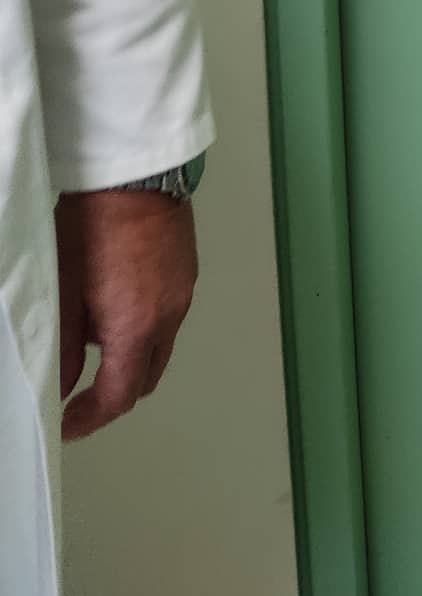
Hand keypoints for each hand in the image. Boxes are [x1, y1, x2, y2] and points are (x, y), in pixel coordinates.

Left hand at [54, 190, 198, 440]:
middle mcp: (169, 315)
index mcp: (137, 328)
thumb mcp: (65, 291)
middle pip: (147, 377)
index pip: (119, 396)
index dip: (90, 419)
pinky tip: (117, 299)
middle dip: (115, 392)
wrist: (134, 173)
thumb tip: (61, 382)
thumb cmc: (95, 223)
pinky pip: (169, 314)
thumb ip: (63, 347)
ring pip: (160, 345)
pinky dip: (145, 324)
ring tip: (94, 333)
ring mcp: (183, 291)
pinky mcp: (187, 269)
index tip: (69, 422)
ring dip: (130, 354)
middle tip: (82, 393)